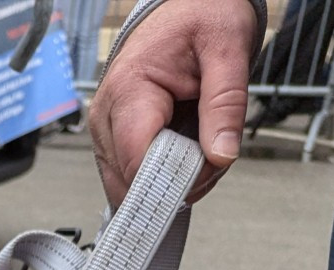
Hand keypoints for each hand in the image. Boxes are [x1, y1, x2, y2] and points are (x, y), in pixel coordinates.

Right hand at [89, 0, 256, 206]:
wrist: (187, 5)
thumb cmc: (202, 17)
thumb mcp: (227, 48)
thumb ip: (226, 103)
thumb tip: (221, 155)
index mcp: (128, 89)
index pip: (137, 161)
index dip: (173, 180)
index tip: (210, 168)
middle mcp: (106, 116)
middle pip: (131, 181)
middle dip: (177, 184)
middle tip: (214, 154)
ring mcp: (105, 132)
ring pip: (130, 188)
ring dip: (172, 184)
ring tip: (201, 147)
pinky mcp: (112, 142)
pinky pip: (133, 179)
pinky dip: (164, 178)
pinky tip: (186, 152)